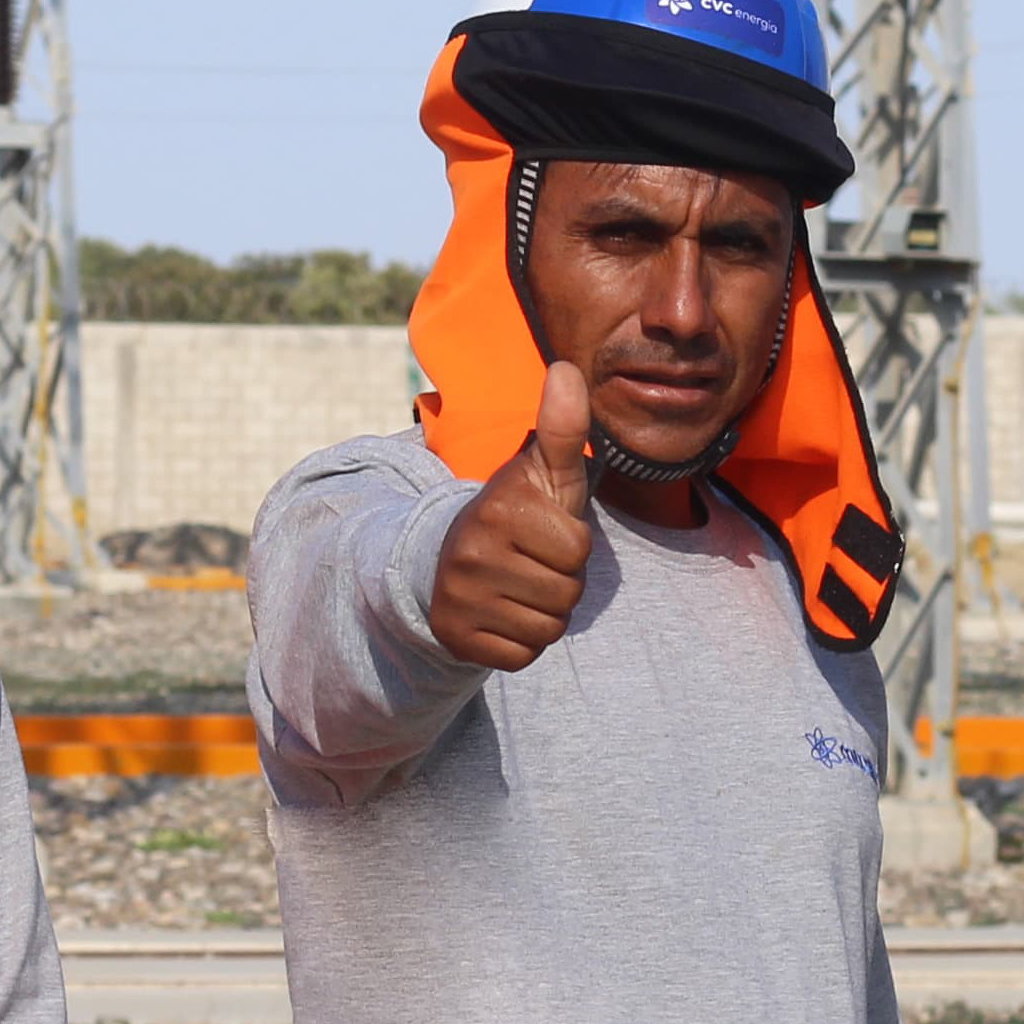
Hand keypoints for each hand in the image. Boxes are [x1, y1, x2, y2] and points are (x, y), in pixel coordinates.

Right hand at [428, 360, 596, 671]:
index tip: (541, 531)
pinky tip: (501, 613)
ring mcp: (460, 600)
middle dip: (560, 581)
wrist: (444, 560)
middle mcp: (471, 554)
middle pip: (567, 593)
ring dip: (544, 611)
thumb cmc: (514, 514)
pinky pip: (524, 656)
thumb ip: (561, 426)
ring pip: (548, 627)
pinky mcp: (457, 639)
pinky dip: (520, 640)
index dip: (571, 543)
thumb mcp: (540, 471)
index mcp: (498, 509)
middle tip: (529, 562)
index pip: (578, 550)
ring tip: (517, 586)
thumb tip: (566, 367)